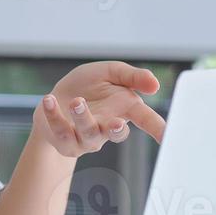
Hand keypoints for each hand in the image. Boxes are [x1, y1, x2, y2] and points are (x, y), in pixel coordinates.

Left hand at [33, 61, 164, 157]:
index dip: (158, 129)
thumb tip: (155, 84)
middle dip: (117, 130)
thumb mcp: (109, 73)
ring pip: (88, 133)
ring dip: (83, 117)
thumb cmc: (87, 86)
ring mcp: (87, 138)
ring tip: (76, 101)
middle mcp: (108, 127)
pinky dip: (54, 115)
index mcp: (125, 110)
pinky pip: (61, 131)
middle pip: (116, 133)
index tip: (167, 137)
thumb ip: (131, 76)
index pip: (146, 120)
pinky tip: (49, 100)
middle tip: (116, 123)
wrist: (56, 100)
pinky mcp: (66, 141)